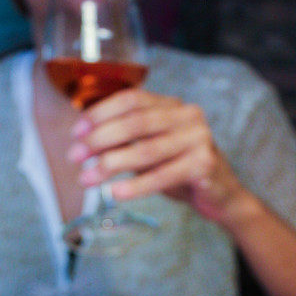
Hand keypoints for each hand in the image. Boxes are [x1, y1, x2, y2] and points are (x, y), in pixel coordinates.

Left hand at [67, 89, 251, 229]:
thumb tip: (84, 144)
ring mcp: (198, 138)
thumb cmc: (180, 172)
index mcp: (172, 106)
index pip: (132, 99)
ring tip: (87, 179)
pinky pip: (163, 175)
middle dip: (99, 139)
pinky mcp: (204, 164)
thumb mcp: (150, 153)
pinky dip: (136, 186)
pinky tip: (115, 193)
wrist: (221, 196)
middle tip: (74, 157)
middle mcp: (188, 115)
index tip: (76, 132)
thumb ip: (126, 143)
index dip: (100, 113)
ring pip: (146, 150)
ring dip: (111, 165)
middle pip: (135, 122)